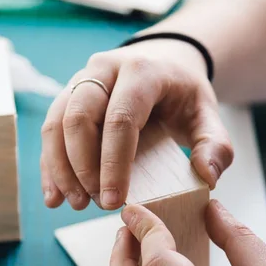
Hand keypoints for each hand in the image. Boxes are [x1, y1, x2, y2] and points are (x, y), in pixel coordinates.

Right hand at [40, 39, 233, 210]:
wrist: (162, 63)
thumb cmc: (182, 93)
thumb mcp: (208, 114)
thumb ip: (215, 145)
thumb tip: (206, 177)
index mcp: (142, 72)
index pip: (120, 118)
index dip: (113, 162)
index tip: (113, 200)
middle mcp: (105, 70)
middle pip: (79, 116)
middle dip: (81, 166)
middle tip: (93, 202)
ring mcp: (82, 80)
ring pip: (57, 122)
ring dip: (60, 167)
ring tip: (74, 203)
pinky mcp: (68, 96)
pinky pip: (51, 129)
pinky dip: (50, 164)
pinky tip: (55, 195)